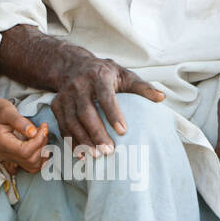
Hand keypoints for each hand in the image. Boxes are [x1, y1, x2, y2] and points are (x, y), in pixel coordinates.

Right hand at [0, 98, 49, 173]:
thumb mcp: (5, 110)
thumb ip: (18, 121)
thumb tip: (33, 132)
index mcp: (2, 143)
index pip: (26, 151)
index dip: (38, 141)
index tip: (42, 127)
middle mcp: (6, 154)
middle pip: (31, 160)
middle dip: (42, 145)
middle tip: (43, 129)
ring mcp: (10, 157)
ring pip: (33, 166)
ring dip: (42, 152)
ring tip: (42, 136)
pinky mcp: (15, 157)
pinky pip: (30, 165)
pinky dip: (40, 157)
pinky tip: (40, 144)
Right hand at [49, 55, 165, 156]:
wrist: (72, 65)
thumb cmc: (105, 74)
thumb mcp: (124, 75)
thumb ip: (142, 87)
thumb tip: (162, 98)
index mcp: (98, 76)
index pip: (105, 96)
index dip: (113, 114)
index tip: (123, 131)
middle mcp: (79, 85)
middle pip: (86, 112)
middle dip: (96, 133)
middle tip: (109, 150)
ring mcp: (65, 95)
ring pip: (71, 120)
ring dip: (83, 139)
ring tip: (96, 155)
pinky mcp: (57, 104)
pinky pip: (62, 125)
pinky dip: (70, 140)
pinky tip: (80, 153)